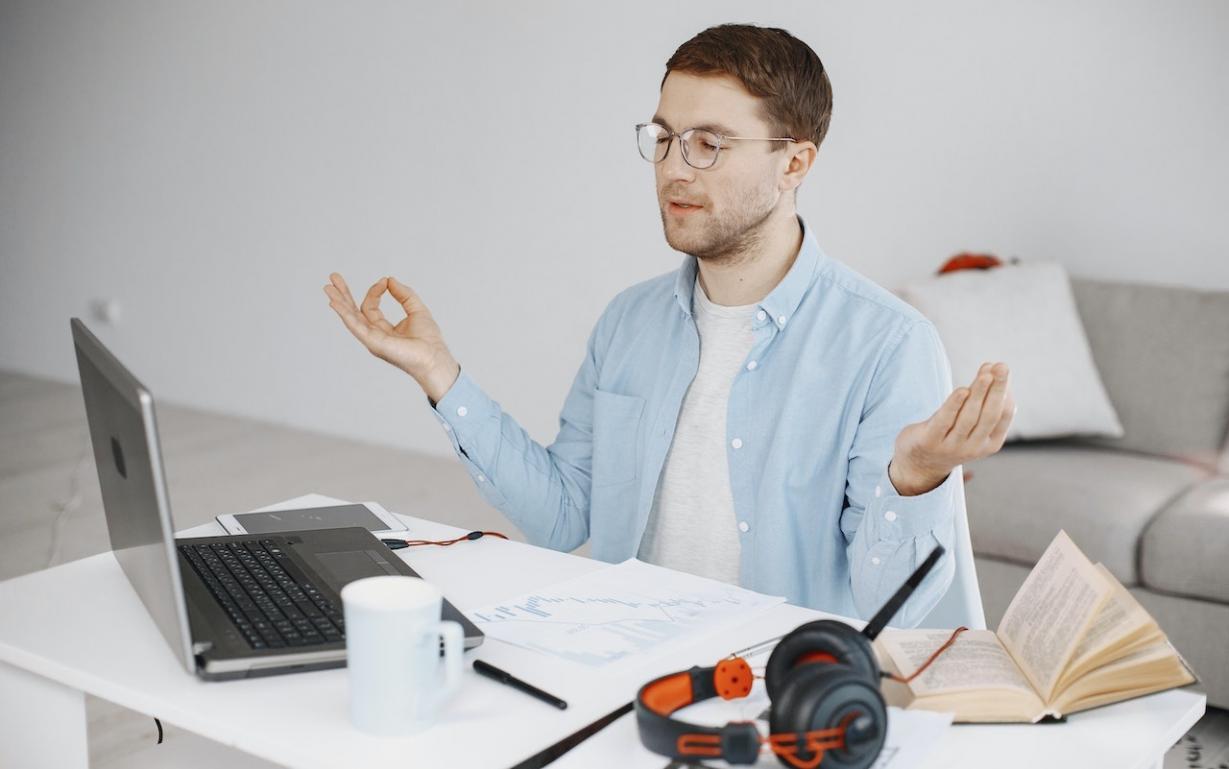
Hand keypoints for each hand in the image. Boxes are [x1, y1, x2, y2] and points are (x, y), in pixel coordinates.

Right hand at [323, 272, 459, 401]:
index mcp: (383, 329)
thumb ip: (404, 294)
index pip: (371, 307)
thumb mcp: (417, 309)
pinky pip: (356, 327)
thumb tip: (390, 280)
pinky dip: (345, 314)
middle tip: (333, 277)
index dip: (375, 291)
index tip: (384, 281)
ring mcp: (372, 340)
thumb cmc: (429, 341)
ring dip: (339, 302)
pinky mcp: (374, 343)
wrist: (435, 357)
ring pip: (351, 319)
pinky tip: (336, 304)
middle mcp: (374, 335)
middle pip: (354, 312)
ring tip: (328, 288)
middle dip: (343, 295)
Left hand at [889, 361, 1015, 495]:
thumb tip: (996, 372)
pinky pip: (945, 421)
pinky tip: (962, 390)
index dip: (1004, 391)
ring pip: (969, 417)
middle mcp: (974, 447)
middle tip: (1002, 366)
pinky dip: (954, 405)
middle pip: (989, 414)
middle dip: (997, 389)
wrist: (919, 464)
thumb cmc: (950, 435)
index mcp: (990, 443)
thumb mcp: (971, 423)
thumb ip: (982, 402)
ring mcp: (952, 447)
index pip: (1002, 415)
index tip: (1001, 367)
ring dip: (979, 393)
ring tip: (985, 374)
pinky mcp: (930, 441)